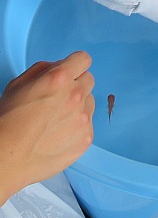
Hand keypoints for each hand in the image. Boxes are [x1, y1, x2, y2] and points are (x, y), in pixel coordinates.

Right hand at [0, 51, 94, 204]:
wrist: (7, 158)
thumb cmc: (9, 122)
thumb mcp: (19, 84)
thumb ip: (44, 69)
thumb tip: (59, 67)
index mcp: (60, 78)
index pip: (83, 59)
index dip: (75, 65)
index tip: (71, 71)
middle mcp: (75, 96)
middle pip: (88, 80)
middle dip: (76, 85)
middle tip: (59, 98)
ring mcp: (83, 119)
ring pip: (90, 103)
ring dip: (79, 106)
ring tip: (57, 120)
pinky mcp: (86, 139)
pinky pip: (89, 125)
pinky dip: (78, 128)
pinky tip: (59, 134)